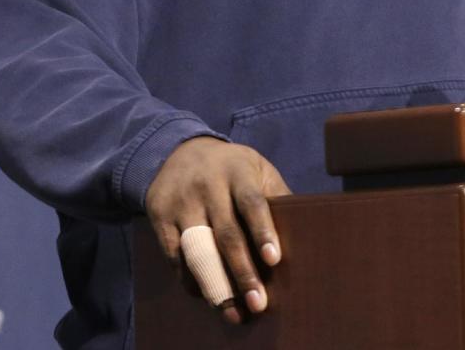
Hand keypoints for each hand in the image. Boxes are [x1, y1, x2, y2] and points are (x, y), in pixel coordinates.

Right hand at [145, 136, 290, 324]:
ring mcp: (182, 202)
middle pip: (226, 233)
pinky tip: (209, 296)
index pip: (251, 201)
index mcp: (237, 170)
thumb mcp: (256, 168)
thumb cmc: (231, 168)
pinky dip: (191, 280)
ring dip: (216, 285)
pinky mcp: (160, 218)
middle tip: (258, 303)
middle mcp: (207, 185)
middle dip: (242, 272)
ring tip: (233, 312)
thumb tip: (304, 230)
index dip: (263, 231)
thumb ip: (275, 194)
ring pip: (198, 250)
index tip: (274, 260)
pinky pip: (175, 257)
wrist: (180, 151)